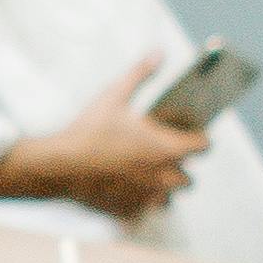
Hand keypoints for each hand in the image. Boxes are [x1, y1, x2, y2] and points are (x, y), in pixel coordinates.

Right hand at [0, 68, 202, 220]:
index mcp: (167, 148)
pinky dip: (140, 200)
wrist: (58, 165)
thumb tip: (158, 51)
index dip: (199, 138)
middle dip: (180, 166)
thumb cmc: (89, 130)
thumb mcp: (114, 95)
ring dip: (163, 187)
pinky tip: (124, 186)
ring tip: (144, 172)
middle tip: (160, 153)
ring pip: (169, 197)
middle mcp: (163, 177)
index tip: (189, 133)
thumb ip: (140, 74)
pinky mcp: (129, 210)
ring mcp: (147, 197)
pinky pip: (145, 210)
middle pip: (190, 178)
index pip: (204, 146)